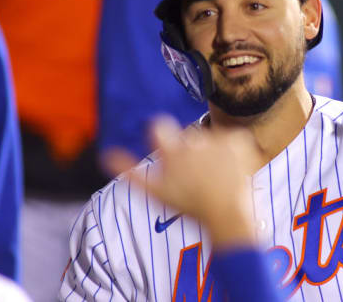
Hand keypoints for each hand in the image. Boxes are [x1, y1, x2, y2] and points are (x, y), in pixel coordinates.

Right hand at [104, 117, 261, 247]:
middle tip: (199, 175)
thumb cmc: (189, 206)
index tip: (169, 145)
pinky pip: (234, 137)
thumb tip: (106, 154)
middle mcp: (193, 144)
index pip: (159, 126)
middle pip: (189, 136)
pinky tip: (231, 167)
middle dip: (193, 152)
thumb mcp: (155, 192)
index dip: (161, 132)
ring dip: (214, 151)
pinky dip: (235, 149)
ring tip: (216, 175)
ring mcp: (217, 141)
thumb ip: (128, 171)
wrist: (226, 216)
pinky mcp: (237, 141)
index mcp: (171, 153)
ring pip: (212, 137)